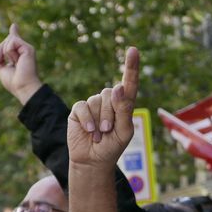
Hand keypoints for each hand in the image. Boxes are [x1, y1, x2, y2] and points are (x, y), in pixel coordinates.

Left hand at [0, 24, 42, 104]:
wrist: (23, 87)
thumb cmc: (14, 82)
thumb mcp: (1, 68)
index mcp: (19, 56)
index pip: (15, 41)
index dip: (14, 33)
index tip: (14, 25)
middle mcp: (24, 51)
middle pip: (7, 40)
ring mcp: (27, 49)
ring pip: (9, 39)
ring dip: (3, 52)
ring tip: (12, 63)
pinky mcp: (28, 48)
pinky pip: (12, 42)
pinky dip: (9, 51)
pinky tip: (15, 60)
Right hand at [67, 47, 138, 169]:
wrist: (93, 160)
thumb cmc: (112, 147)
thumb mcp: (124, 131)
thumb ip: (124, 110)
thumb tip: (118, 87)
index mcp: (124, 104)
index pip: (129, 83)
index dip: (131, 66)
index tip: (132, 50)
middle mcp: (109, 101)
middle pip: (111, 94)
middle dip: (110, 114)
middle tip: (108, 131)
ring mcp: (93, 104)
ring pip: (97, 100)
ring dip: (99, 120)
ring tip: (99, 135)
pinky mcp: (79, 110)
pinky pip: (83, 107)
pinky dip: (87, 120)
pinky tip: (89, 131)